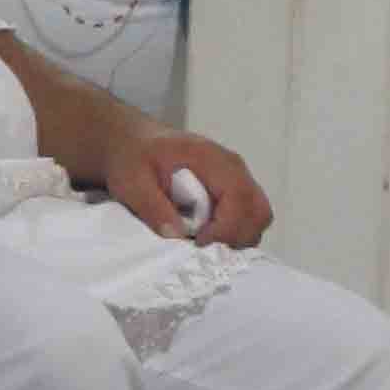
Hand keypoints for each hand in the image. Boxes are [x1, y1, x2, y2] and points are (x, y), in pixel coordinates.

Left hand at [101, 123, 272, 249]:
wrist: (132, 141)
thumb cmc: (132, 156)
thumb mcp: (131, 181)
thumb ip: (152, 207)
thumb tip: (176, 234)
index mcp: (210, 158)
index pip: (239, 198)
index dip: (225, 228)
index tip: (199, 243)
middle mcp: (231, 167)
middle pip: (258, 211)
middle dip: (236, 237)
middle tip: (203, 247)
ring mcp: (235, 178)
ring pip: (257, 216)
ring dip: (236, 237)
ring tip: (203, 243)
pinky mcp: (231, 189)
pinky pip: (247, 216)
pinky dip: (234, 232)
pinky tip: (206, 236)